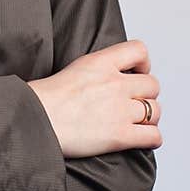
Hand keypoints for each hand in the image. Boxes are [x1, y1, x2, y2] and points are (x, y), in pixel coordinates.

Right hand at [27, 40, 161, 157]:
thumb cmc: (44, 100)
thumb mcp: (74, 69)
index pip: (139, 50)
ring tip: (138, 122)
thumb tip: (108, 77)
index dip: (143, 64)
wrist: (34, 120)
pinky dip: (152, 139)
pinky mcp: (120, 136)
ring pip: (155, 110)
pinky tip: (142, 139)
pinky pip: (153, 136)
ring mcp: (119, 110)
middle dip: (146, 95)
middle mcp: (114, 83)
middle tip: (134, 103)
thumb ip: (97, 69)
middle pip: (152, 85)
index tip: (137, 72)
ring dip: (149, 117)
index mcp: (101, 63)